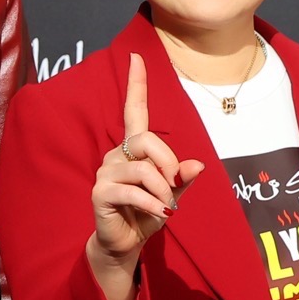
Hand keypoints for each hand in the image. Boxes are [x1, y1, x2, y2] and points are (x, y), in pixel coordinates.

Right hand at [87, 56, 204, 299]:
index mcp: (134, 149)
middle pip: (146, 140)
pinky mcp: (100, 192)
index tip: (137, 57)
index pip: (134, 110)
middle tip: (174, 189)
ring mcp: (105, 172)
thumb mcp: (171, 195)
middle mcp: (117, 154)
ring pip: (143, 169)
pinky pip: (134, 192)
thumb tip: (198, 165)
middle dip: (168, 164)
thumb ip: (182, 179)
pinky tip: (159, 215)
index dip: (136, 84)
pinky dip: (152, 205)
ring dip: (163, 191)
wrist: (126, 243)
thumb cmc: (147, 213)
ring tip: (166, 207)